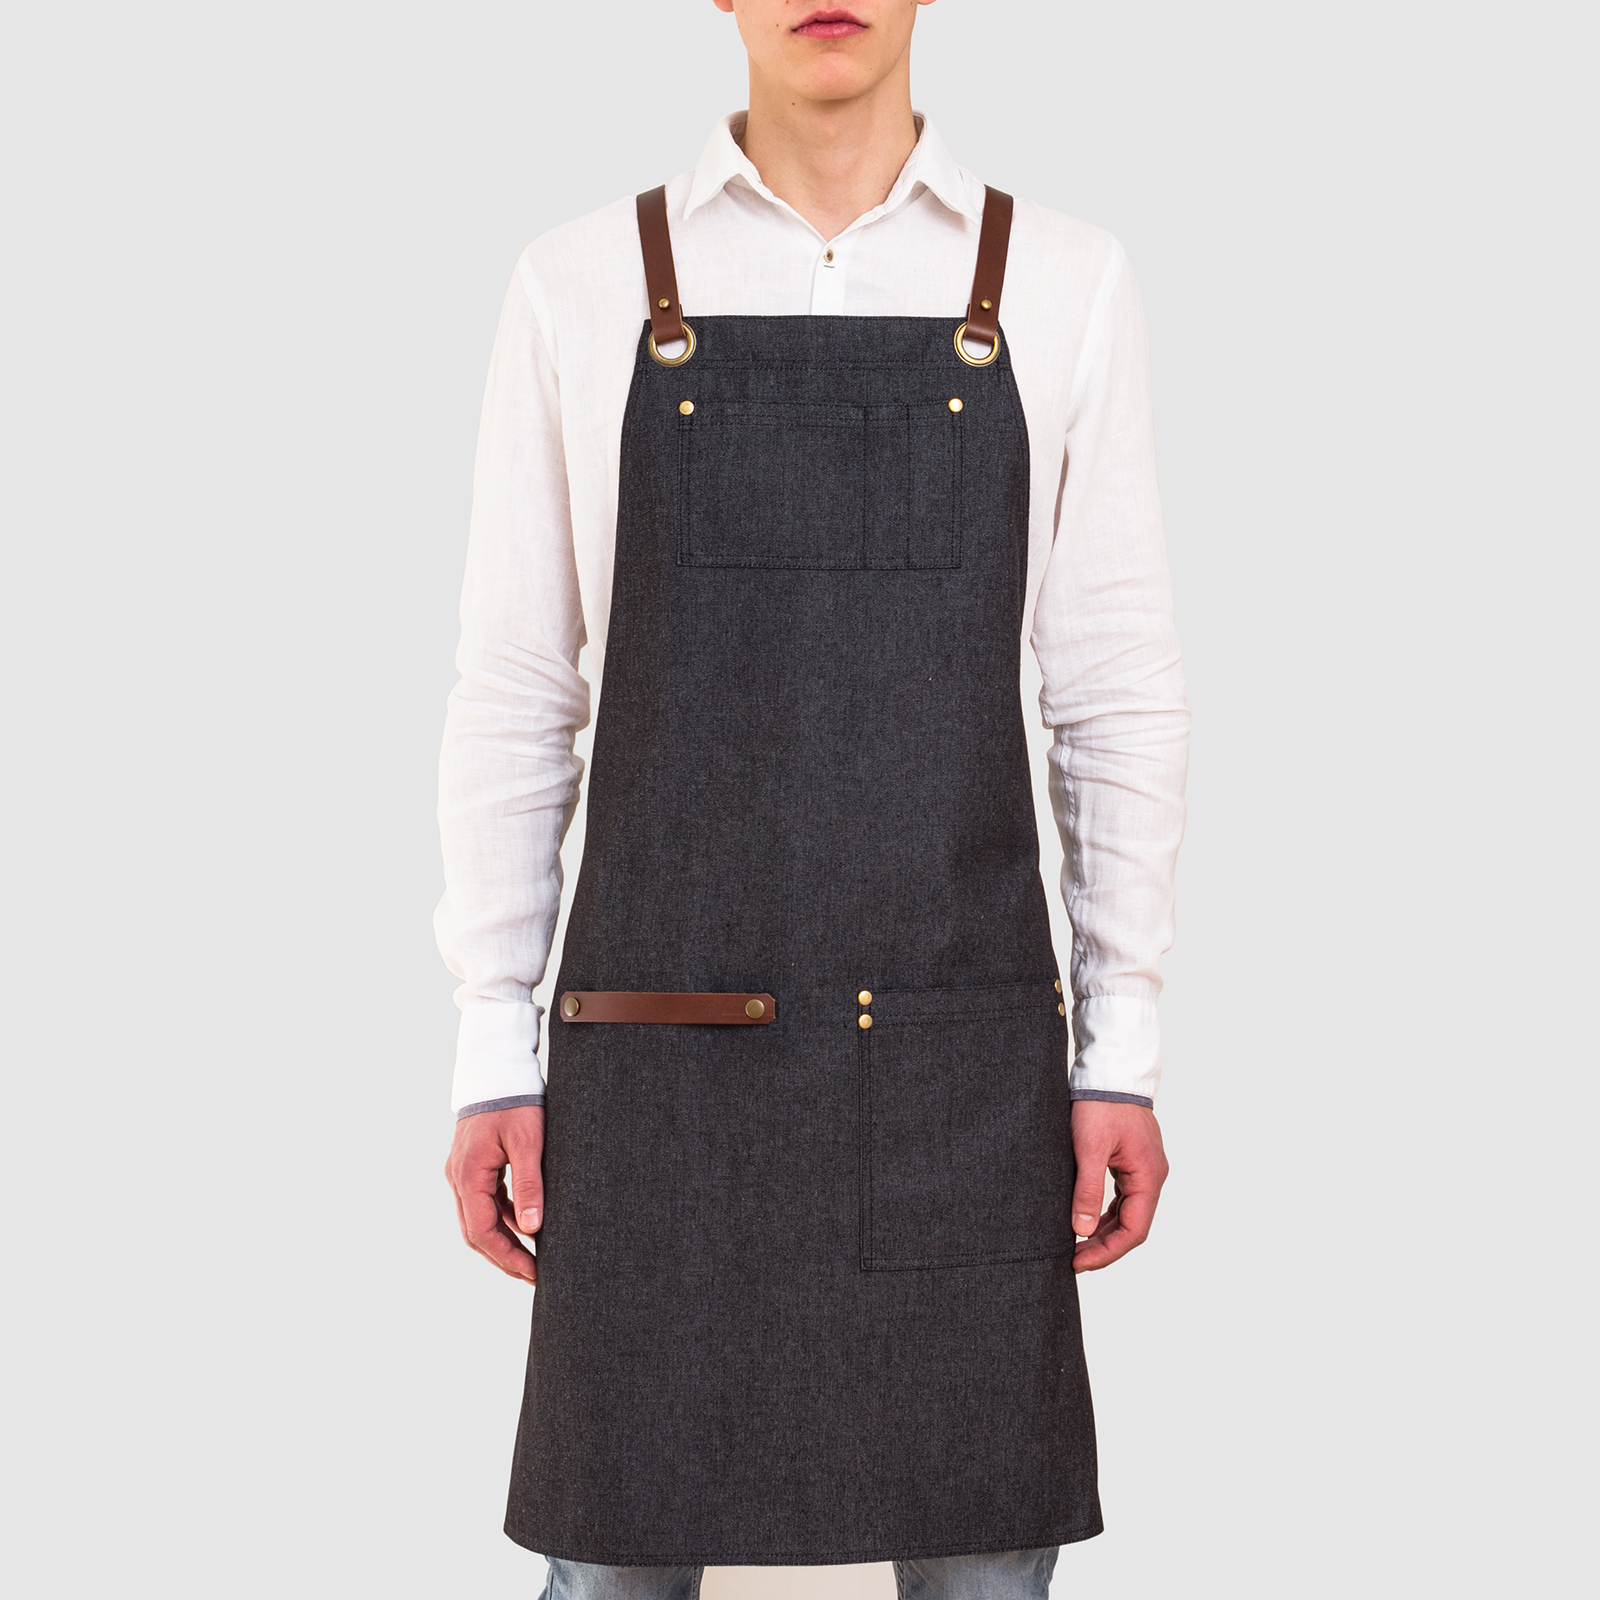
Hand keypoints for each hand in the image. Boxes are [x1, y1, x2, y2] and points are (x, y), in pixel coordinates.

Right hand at [444, 1105, 544, 1283]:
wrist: (498, 1069)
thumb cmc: (516, 1102)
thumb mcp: (528, 1142)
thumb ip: (529, 1185)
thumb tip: (532, 1228)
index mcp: (468, 1175)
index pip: (482, 1232)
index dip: (507, 1258)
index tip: (533, 1273)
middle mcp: (458, 1178)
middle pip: (476, 1232)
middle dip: (504, 1257)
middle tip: (535, 1275)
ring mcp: (462, 1172)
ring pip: (479, 1219)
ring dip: (503, 1241)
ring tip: (533, 1258)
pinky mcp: (473, 1166)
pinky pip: (485, 1202)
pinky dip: (503, 1218)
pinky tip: (526, 1226)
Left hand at [1070, 1100, 1168, 1272]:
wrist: (1109, 1071)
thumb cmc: (1101, 1104)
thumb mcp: (1089, 1148)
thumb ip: (1088, 1190)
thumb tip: (1082, 1230)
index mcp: (1148, 1177)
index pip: (1133, 1231)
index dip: (1106, 1252)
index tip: (1078, 1263)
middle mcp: (1152, 1177)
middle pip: (1131, 1226)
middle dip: (1103, 1246)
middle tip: (1072, 1259)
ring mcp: (1143, 1169)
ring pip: (1127, 1213)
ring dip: (1103, 1232)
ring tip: (1076, 1245)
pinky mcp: (1132, 1162)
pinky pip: (1122, 1198)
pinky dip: (1105, 1213)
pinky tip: (1086, 1220)